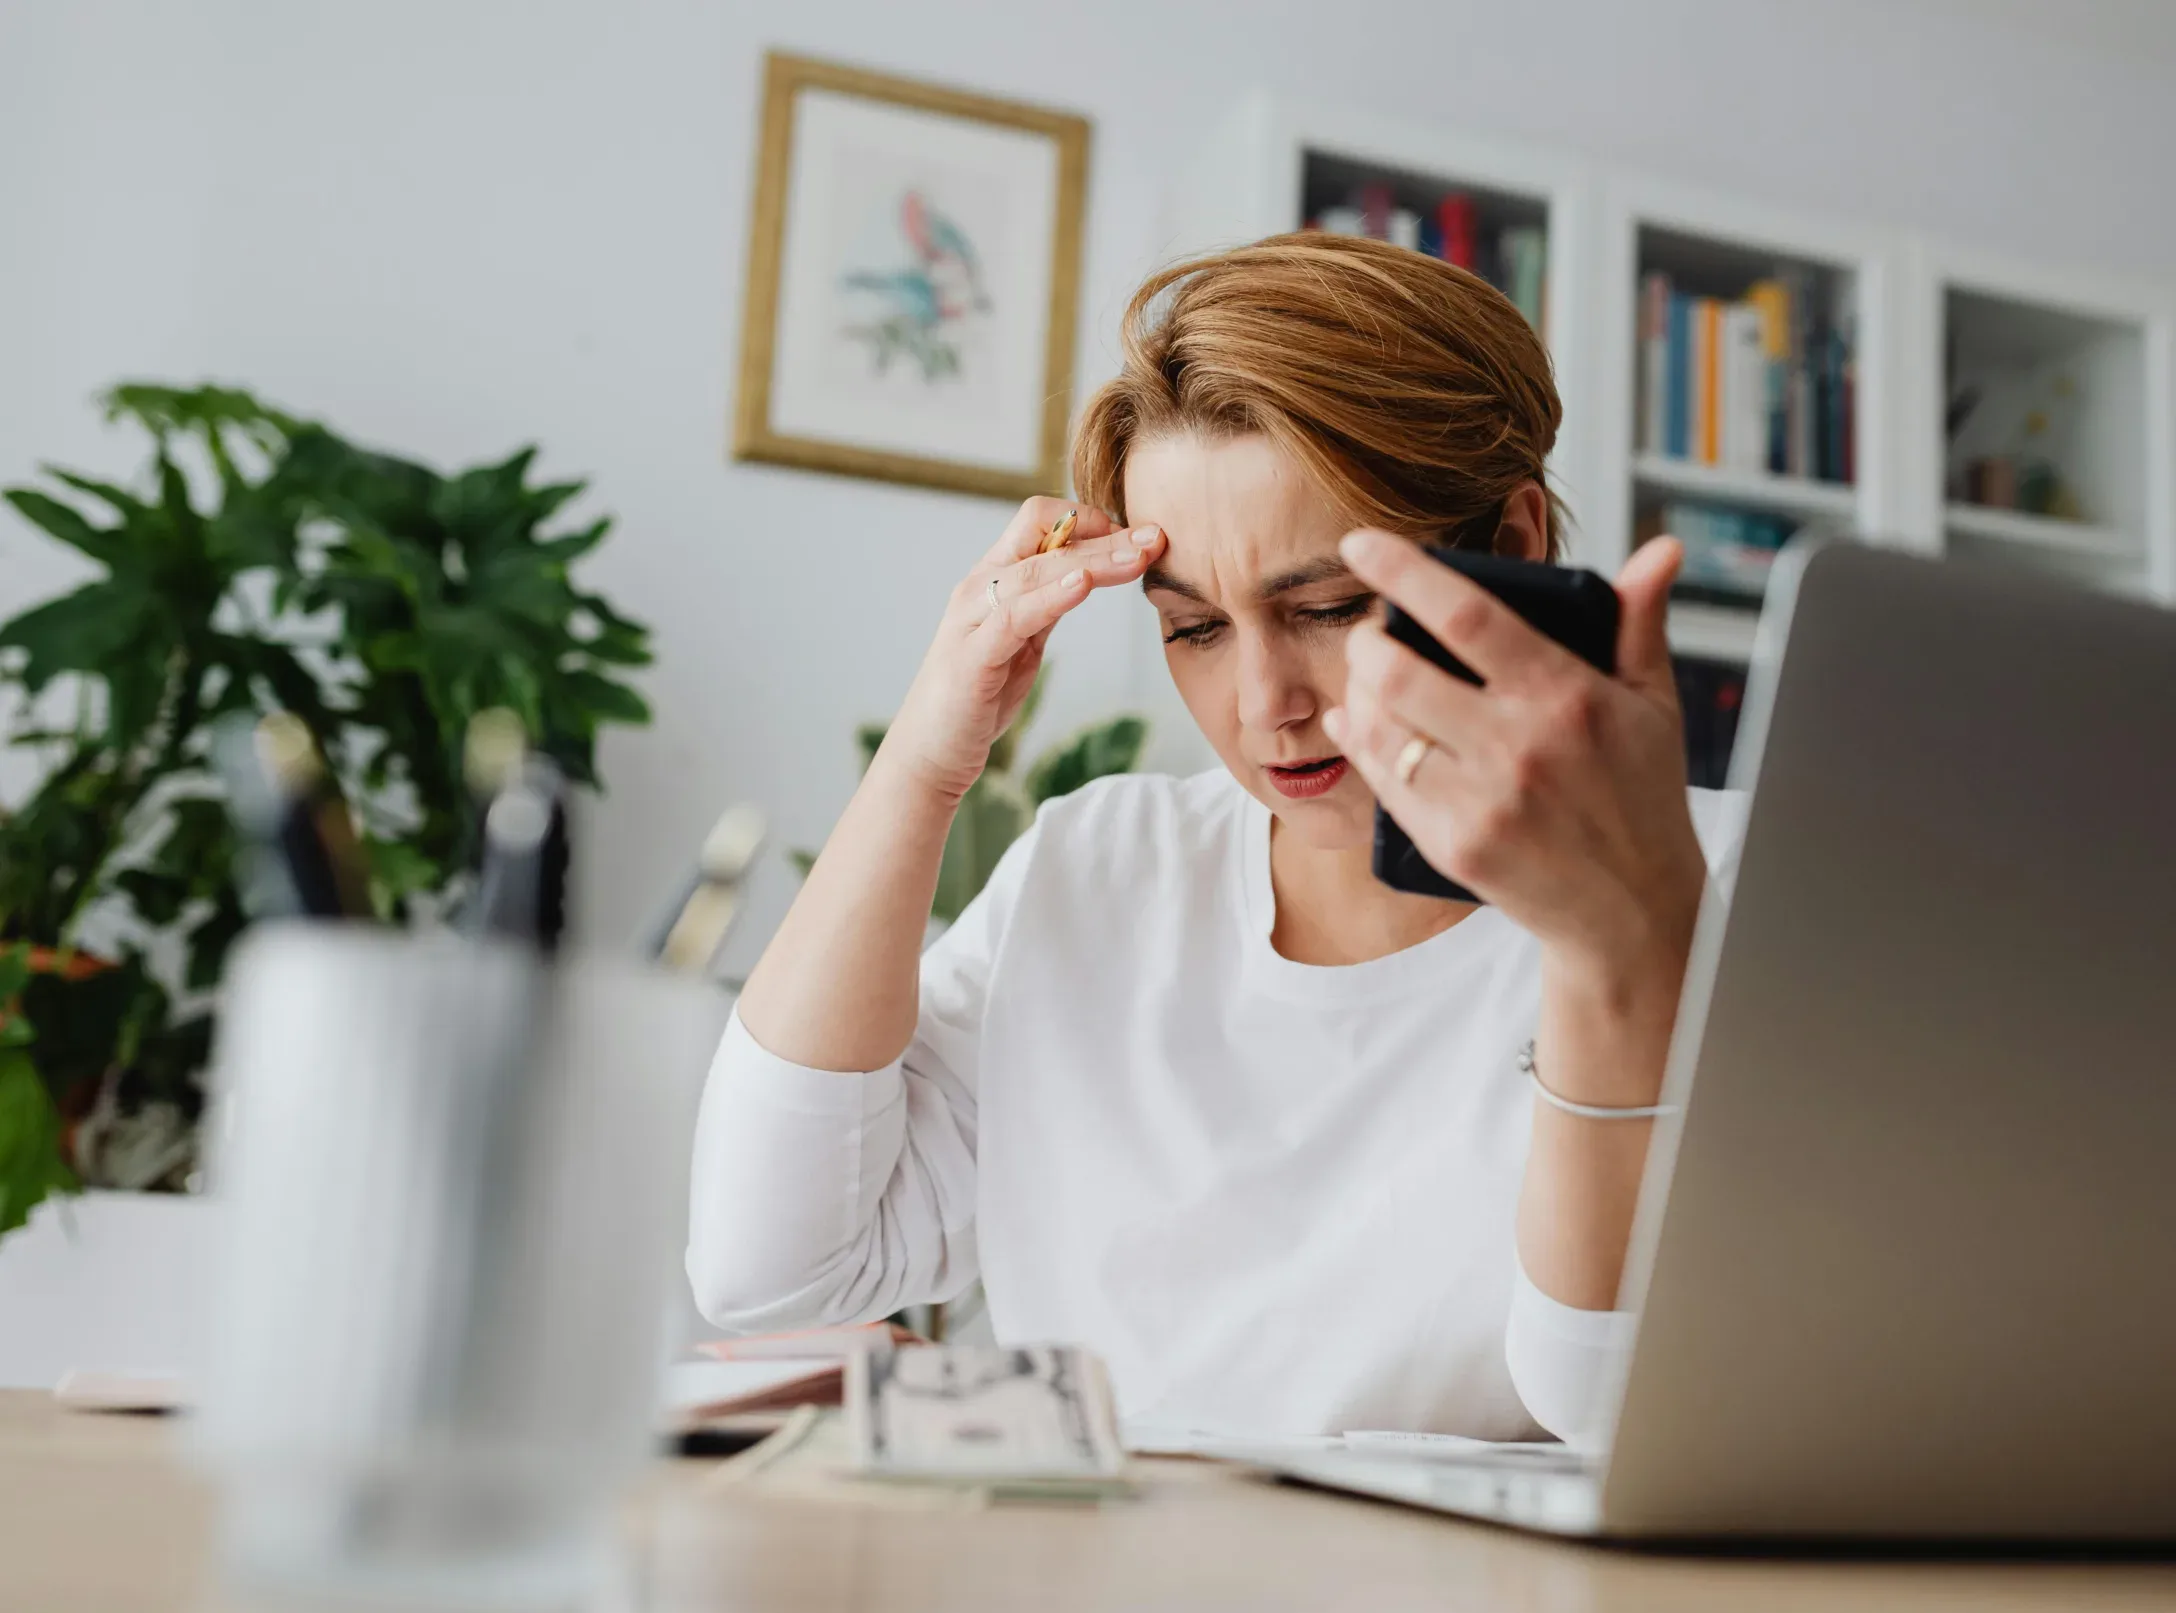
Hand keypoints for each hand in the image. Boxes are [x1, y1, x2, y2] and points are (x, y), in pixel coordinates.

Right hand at [883, 498, 1164, 802]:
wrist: (930, 751)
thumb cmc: (977, 695)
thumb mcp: (1023, 641)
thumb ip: (1047, 605)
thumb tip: (1090, 575)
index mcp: (993, 579)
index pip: (1041, 522)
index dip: (1090, 522)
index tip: (1135, 539)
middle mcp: (979, 588)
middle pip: (1047, 538)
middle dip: (1107, 536)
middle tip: (1156, 537)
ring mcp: (972, 619)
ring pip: (1037, 571)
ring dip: (1095, 561)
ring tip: (1137, 557)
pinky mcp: (972, 656)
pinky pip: (1015, 617)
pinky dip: (1052, 596)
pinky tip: (1084, 586)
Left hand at [1325, 531, 1707, 989]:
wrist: (1634, 912)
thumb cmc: (1643, 797)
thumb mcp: (1654, 704)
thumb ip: (1640, 622)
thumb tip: (1659, 550)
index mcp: (1567, 697)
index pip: (1467, 615)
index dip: (1403, 573)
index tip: (1361, 542)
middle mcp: (1520, 747)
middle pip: (1400, 672)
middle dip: (1367, 640)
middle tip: (1371, 633)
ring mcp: (1483, 801)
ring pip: (1381, 727)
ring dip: (1359, 691)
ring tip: (1369, 676)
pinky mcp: (1454, 846)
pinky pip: (1385, 783)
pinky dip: (1362, 744)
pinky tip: (1361, 723)